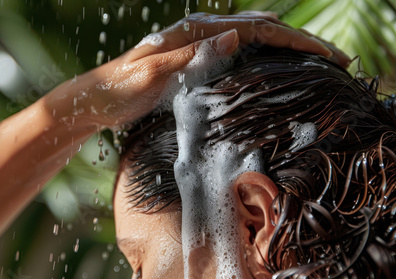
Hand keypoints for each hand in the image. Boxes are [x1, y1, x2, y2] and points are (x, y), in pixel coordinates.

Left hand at [77, 13, 349, 126]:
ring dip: (284, 45)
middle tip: (333, 56)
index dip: (292, 40)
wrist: (95, 100)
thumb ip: (190, 56)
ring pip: (251, 37)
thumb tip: (233, 37)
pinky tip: (272, 63)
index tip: (324, 54)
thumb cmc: (118, 89)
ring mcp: (197, 47)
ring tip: (314, 57)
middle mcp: (198, 34)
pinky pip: (236, 52)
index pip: (254, 29)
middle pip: (259, 28)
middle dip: (298, 40)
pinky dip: (262, 54)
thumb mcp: (152, 74)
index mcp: (193, 34)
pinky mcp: (193, 62)